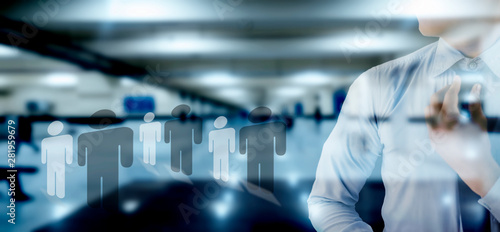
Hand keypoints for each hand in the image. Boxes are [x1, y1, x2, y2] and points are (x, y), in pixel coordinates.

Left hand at [425, 76, 499, 196]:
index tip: (456, 78)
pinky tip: (447, 113)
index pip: (449, 97)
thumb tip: (476, 86)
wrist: (473, 167)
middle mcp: (438, 126)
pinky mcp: (431, 139)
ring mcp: (433, 133)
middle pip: (434, 100)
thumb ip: (476, 103)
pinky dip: (436, 114)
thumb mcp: (480, 122)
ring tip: (449, 99)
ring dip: (437, 103)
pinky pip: (430, 121)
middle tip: (452, 87)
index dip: (453, 85)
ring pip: (429, 111)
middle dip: (443, 91)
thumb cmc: (479, 143)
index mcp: (452, 120)